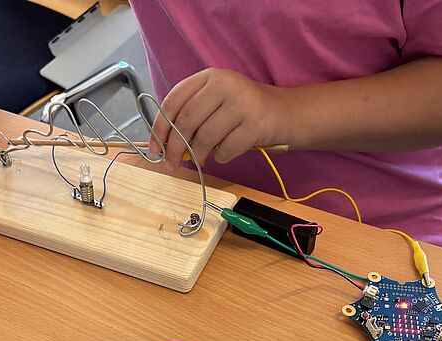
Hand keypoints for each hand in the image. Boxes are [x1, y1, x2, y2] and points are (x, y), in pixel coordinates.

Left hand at [150, 68, 288, 170]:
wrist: (286, 112)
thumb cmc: (244, 110)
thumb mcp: (216, 101)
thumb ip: (191, 115)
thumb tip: (165, 144)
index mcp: (210, 76)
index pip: (174, 101)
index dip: (160, 127)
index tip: (155, 147)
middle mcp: (225, 85)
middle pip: (187, 121)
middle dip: (175, 147)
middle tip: (171, 163)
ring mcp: (242, 104)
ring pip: (205, 138)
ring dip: (198, 155)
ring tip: (201, 159)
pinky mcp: (256, 125)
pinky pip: (226, 150)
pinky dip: (221, 157)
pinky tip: (225, 153)